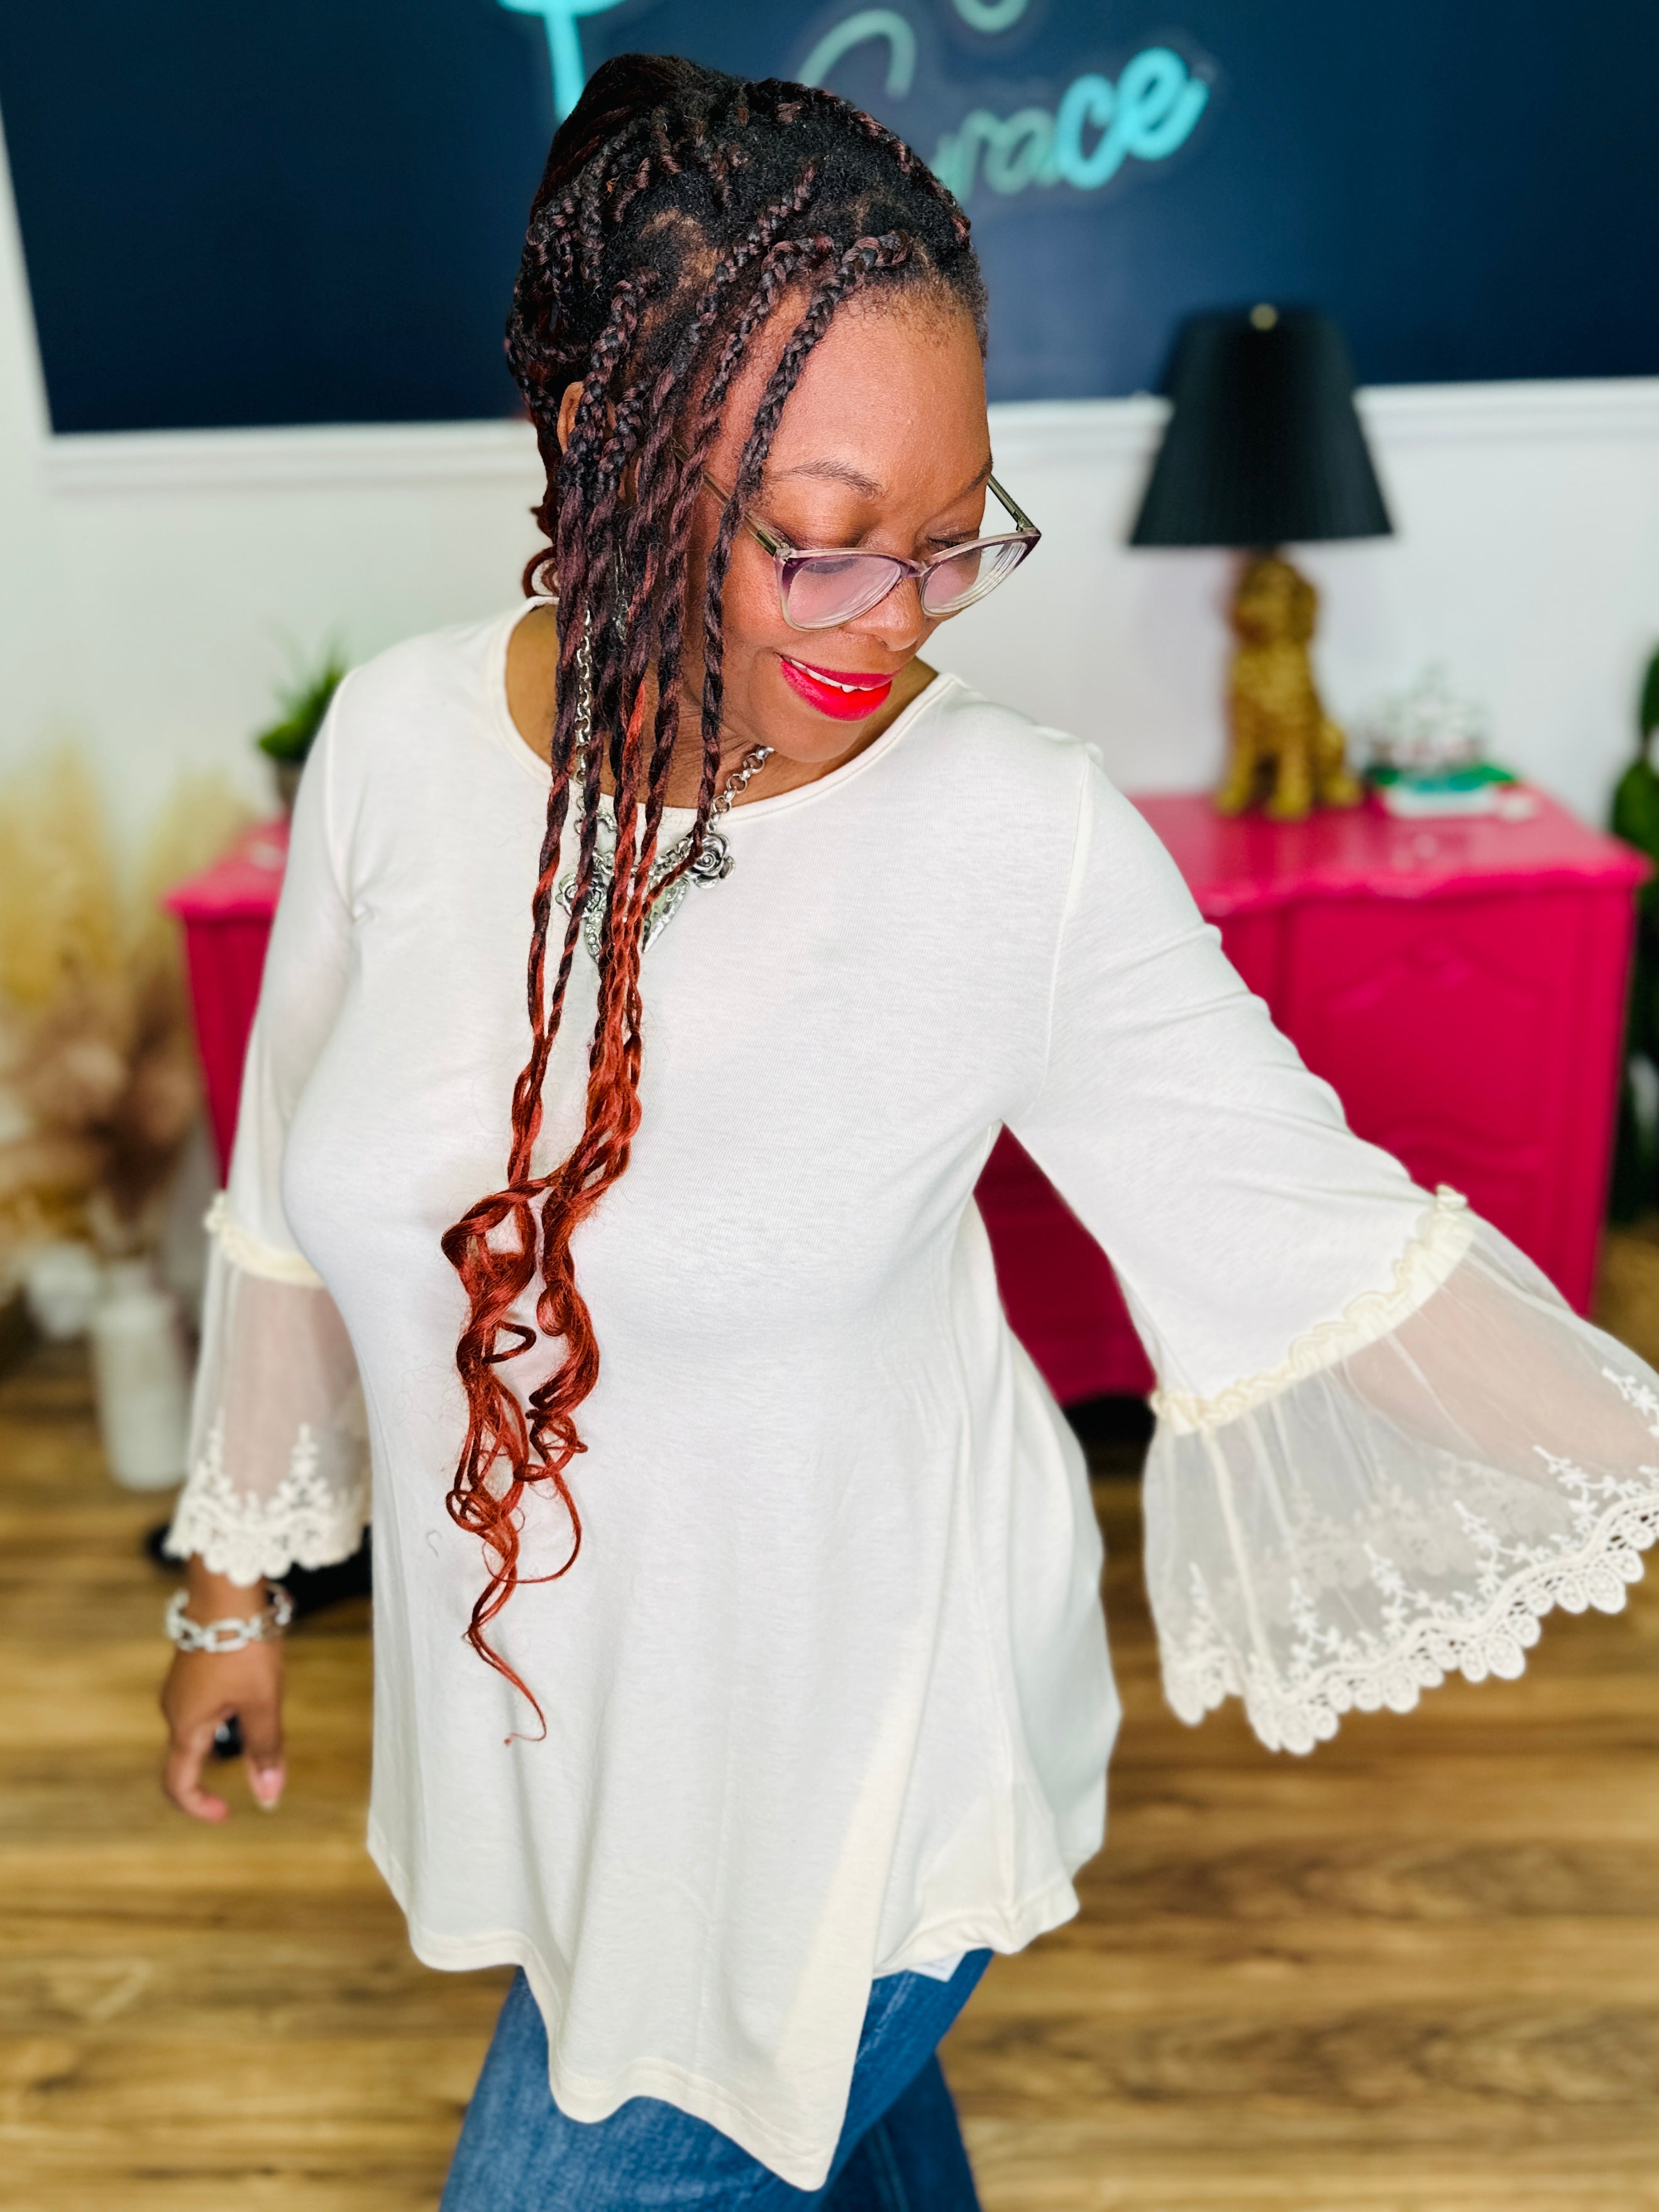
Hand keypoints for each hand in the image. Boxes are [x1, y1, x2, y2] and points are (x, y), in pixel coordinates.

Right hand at [160, 1561, 285, 1820]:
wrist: (225, 1589)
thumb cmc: (243, 1645)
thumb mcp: (262, 1702)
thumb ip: (265, 1749)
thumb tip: (269, 1797)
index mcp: (186, 1726)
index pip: (178, 1784)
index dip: (198, 1807)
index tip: (227, 1813)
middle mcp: (174, 1709)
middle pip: (190, 1757)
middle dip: (220, 1768)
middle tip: (261, 1754)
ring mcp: (180, 1687)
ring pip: (200, 1728)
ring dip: (228, 1734)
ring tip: (264, 1703)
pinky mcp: (190, 1667)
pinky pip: (204, 1704)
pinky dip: (227, 1711)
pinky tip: (254, 1684)